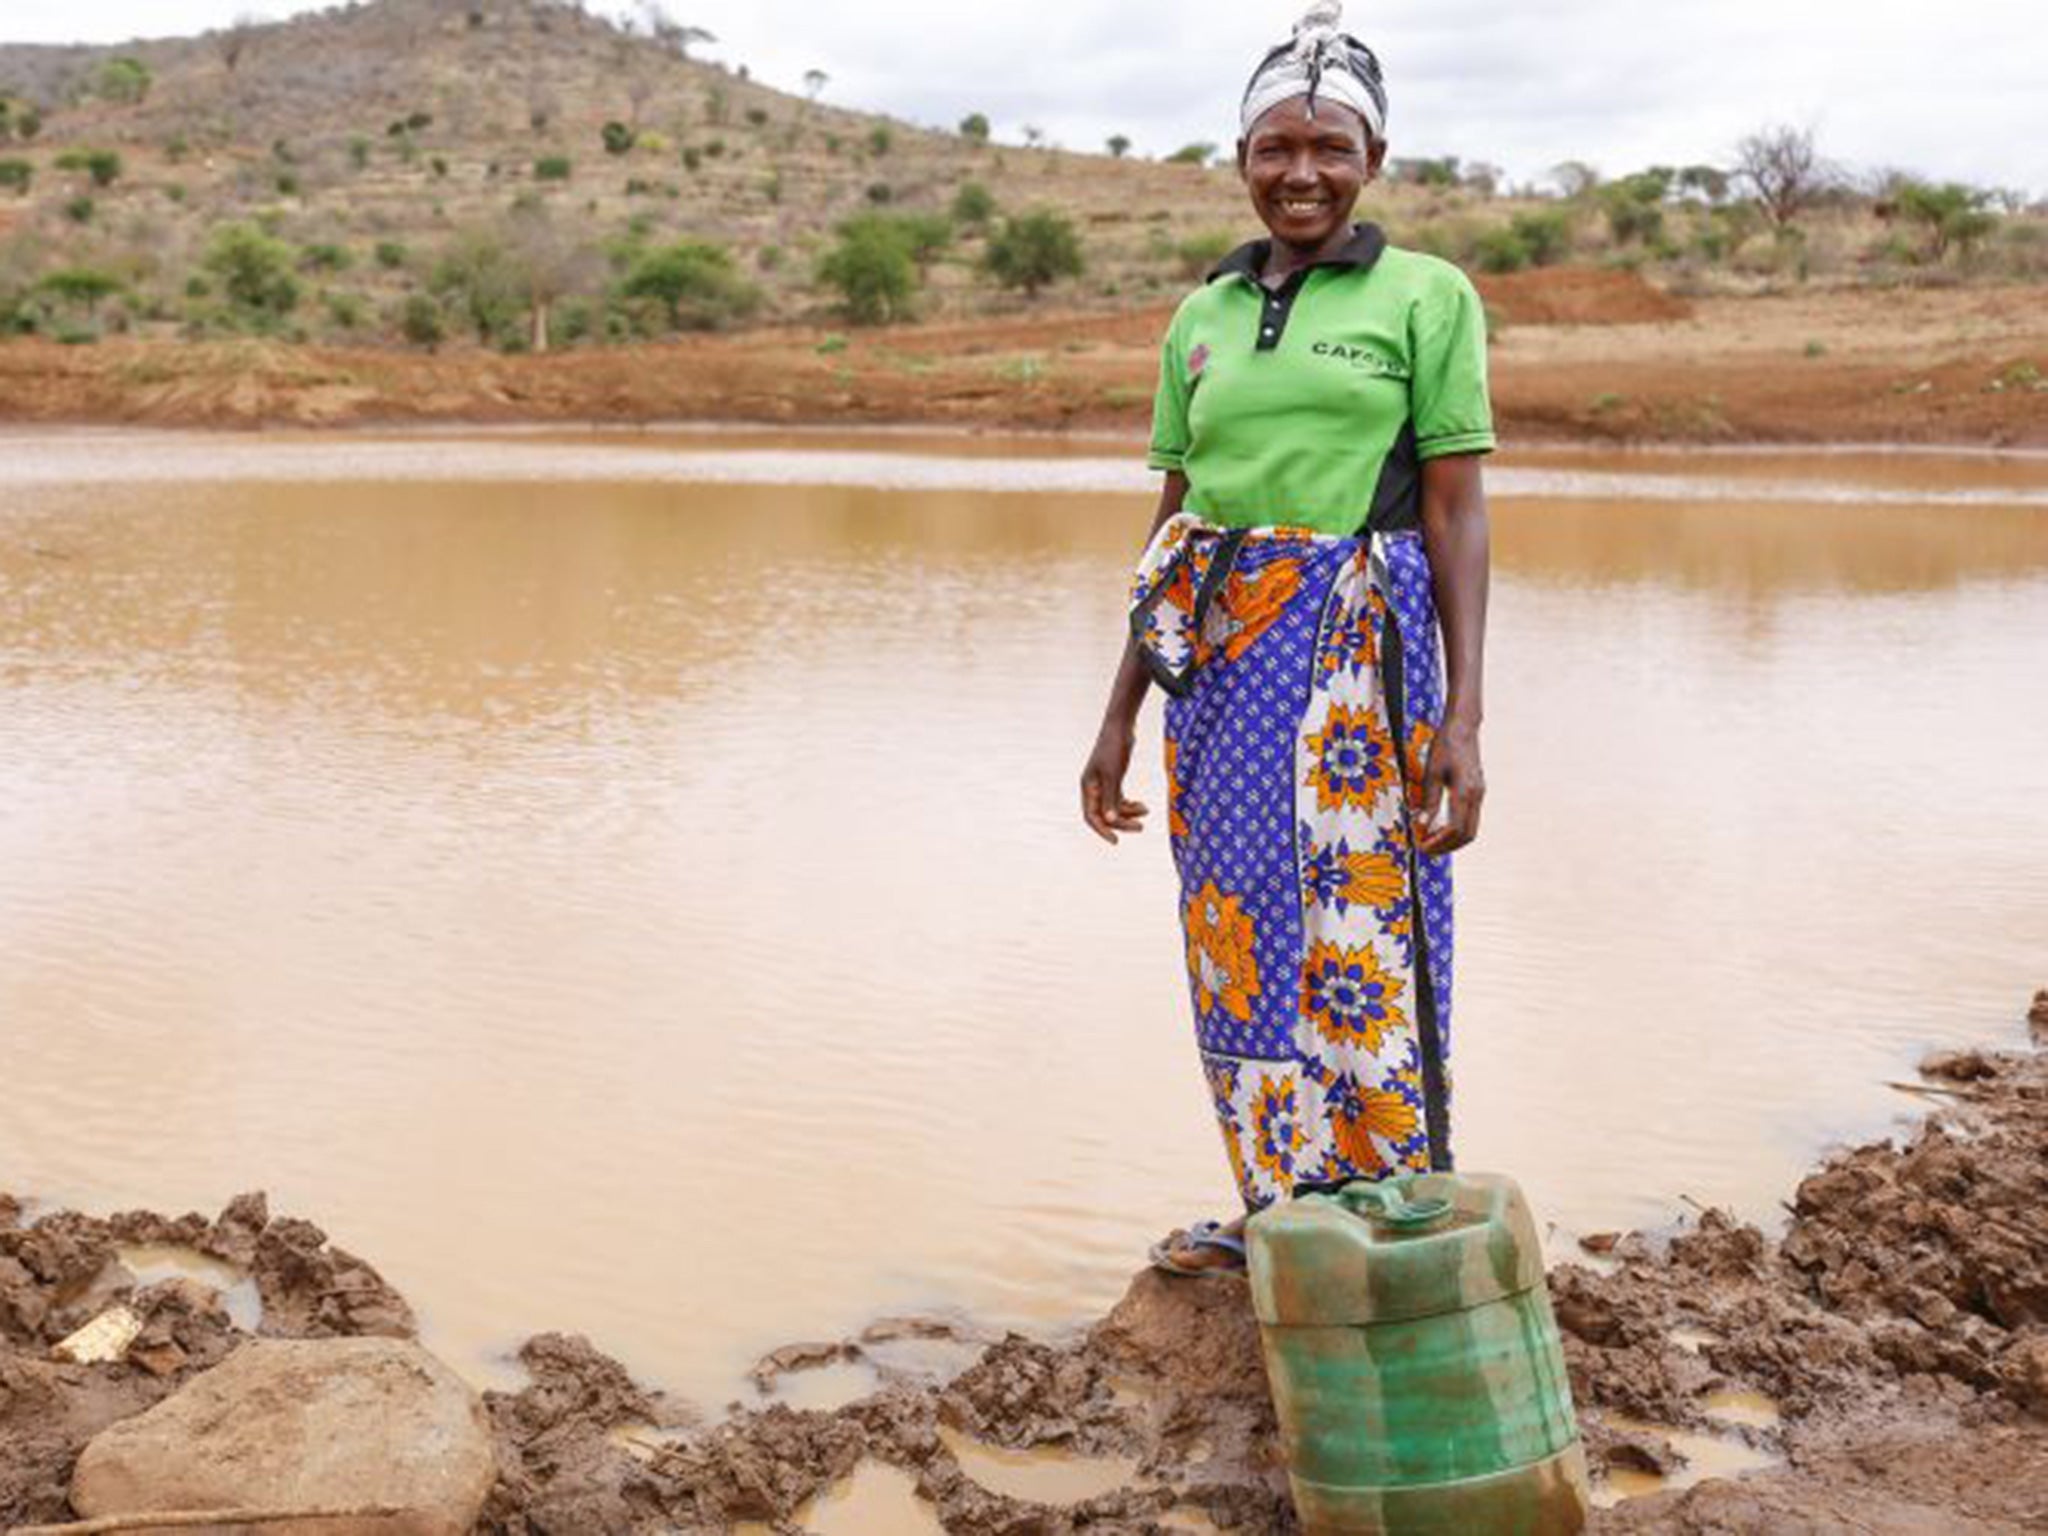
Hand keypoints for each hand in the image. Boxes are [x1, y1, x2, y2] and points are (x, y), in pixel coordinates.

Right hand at [1080, 718, 1148, 843]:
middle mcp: (1093, 788)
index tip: (1116, 841)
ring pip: (1114, 807)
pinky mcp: (1113, 779)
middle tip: (1140, 828)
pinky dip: (1130, 805)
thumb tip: (1109, 821)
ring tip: (1146, 812)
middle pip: (1105, 814)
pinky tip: (1142, 806)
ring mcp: (1103, 784)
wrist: (1120, 727)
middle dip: (1122, 822)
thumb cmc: (1114, 748)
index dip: (1102, 830)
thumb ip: (1111, 798)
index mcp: (1088, 787)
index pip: (1091, 816)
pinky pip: (1120, 799)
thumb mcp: (1113, 775)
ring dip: (1129, 813)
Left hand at [1414, 718, 1483, 855]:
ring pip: (1471, 830)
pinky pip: (1470, 819)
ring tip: (1430, 841)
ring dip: (1452, 841)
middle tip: (1425, 848)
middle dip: (1446, 847)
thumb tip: (1421, 825)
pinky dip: (1456, 830)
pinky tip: (1439, 828)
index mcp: (1465, 792)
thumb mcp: (1431, 773)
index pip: (1455, 829)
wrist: (1463, 728)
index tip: (1421, 845)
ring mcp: (1479, 795)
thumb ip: (1428, 801)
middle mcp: (1476, 796)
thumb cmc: (1445, 747)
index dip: (1438, 842)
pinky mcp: (1478, 793)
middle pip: (1466, 835)